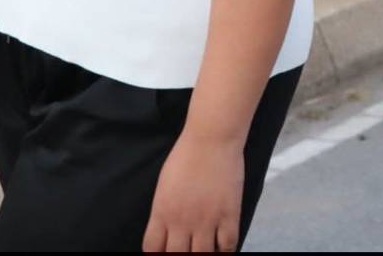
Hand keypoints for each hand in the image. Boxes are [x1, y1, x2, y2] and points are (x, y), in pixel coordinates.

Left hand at [142, 135, 243, 251]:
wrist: (211, 138)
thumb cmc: (186, 155)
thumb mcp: (164, 185)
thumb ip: (164, 210)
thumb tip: (167, 230)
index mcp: (162, 212)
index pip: (153, 249)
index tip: (165, 254)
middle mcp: (182, 221)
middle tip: (188, 252)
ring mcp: (207, 219)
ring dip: (203, 255)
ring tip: (205, 250)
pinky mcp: (229, 214)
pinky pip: (228, 245)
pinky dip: (226, 250)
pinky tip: (224, 246)